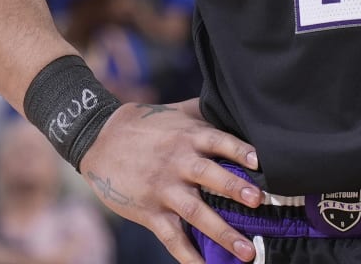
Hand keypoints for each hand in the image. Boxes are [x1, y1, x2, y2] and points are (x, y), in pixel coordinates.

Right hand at [76, 99, 263, 263]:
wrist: (99, 139)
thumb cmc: (146, 124)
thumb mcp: (177, 112)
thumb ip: (206, 114)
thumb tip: (240, 110)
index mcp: (188, 136)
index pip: (218, 141)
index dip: (240, 150)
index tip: (260, 162)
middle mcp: (178, 162)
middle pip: (209, 176)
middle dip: (234, 188)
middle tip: (258, 201)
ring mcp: (163, 189)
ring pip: (195, 212)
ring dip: (222, 232)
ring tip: (247, 251)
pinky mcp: (150, 211)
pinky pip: (172, 237)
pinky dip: (189, 256)